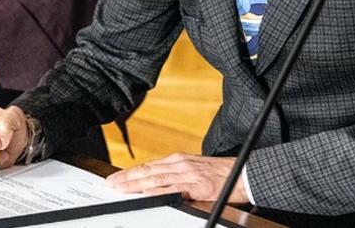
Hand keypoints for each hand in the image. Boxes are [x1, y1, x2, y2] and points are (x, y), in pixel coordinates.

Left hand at [105, 153, 247, 202]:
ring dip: (135, 184)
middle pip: (148, 171)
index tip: (117, 178)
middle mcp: (181, 164)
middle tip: (110, 184)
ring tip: (120, 189)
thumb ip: (178, 175)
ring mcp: (188, 174)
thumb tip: (159, 184)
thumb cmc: (222, 174)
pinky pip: (174, 189)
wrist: (245, 173)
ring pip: (156, 179)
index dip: (131, 173)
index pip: (149, 166)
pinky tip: (146, 194)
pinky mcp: (198, 186)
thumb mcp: (196, 169)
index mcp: (179, 160)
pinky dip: (158, 191)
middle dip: (127, 178)